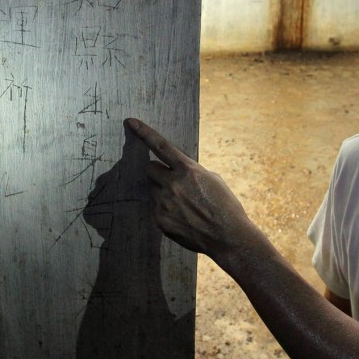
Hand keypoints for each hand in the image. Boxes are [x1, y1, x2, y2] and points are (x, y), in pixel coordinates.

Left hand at [125, 118, 257, 260]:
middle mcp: (173, 184)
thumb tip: (175, 171)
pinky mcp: (160, 220)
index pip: (161, 146)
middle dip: (158, 172)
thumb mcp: (211, 178)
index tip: (130, 122)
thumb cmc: (225, 205)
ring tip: (184, 204)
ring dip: (163, 192)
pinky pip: (156, 209)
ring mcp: (164, 203)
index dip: (144, 133)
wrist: (228, 236)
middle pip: (150, 169)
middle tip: (173, 182)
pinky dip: (166, 211)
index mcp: (188, 170)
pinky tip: (183, 219)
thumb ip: (190, 172)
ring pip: (153, 189)